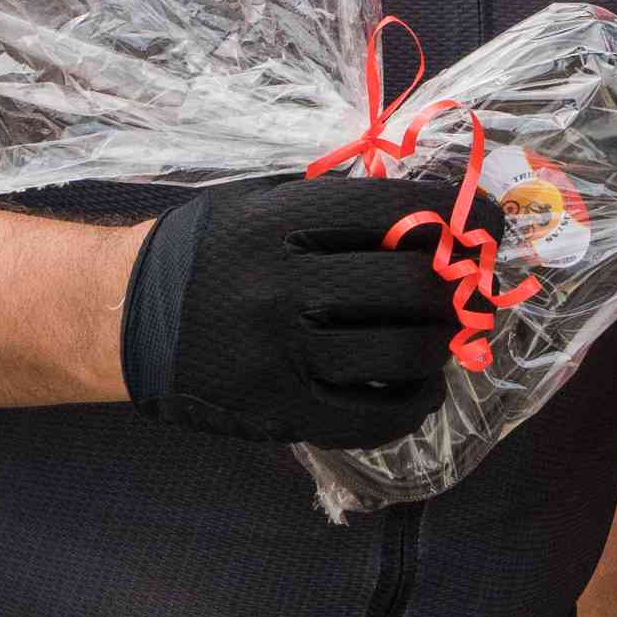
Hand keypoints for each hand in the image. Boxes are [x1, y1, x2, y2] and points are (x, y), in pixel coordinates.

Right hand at [119, 173, 504, 446]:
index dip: (464, 216)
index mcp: (282, 219)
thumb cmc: (207, 249)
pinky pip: (372, 416)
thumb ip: (338, 203)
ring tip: (446, 334)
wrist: (124, 317)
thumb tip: (439, 209)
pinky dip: (414, 401)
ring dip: (444, 344)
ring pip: (403, 353)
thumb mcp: (263, 200)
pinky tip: (420, 385)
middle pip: (413, 285)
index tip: (493, 224)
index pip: (400, 209)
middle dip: (463, 287)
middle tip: (474, 287)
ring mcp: (280, 353)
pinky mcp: (278, 409)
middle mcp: (282, 283)